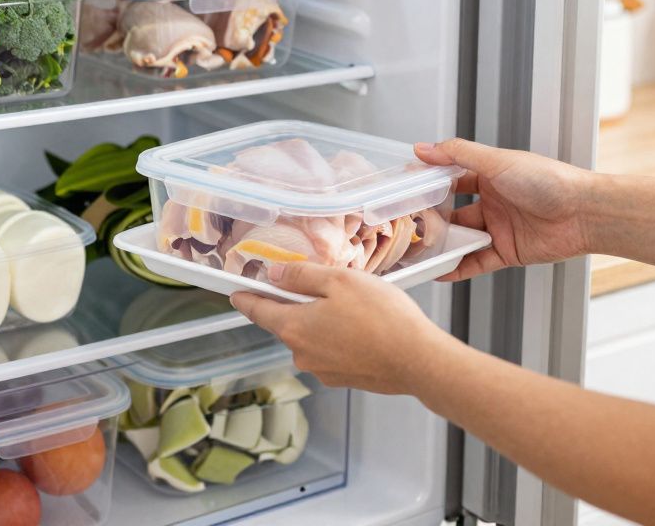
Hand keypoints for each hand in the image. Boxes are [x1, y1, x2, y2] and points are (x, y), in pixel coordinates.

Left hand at [230, 262, 453, 393]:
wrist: (418, 360)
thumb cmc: (382, 318)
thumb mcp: (339, 280)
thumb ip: (302, 275)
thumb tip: (275, 275)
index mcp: (293, 327)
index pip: (257, 311)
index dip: (246, 297)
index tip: (236, 292)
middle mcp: (301, 354)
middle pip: (288, 322)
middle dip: (301, 303)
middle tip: (329, 286)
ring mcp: (322, 370)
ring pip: (313, 336)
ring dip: (324, 321)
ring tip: (357, 307)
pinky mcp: (343, 378)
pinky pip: (332, 351)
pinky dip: (341, 338)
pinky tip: (366, 328)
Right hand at [414, 139, 592, 278]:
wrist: (584, 213)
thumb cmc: (548, 180)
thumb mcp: (497, 161)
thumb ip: (458, 155)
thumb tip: (423, 148)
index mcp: (491, 176)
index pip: (452, 180)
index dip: (430, 186)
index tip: (406, 192)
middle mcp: (494, 201)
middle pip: (454, 213)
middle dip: (432, 221)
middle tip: (408, 227)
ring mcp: (500, 228)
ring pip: (463, 239)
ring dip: (443, 246)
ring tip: (418, 252)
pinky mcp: (508, 252)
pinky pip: (477, 262)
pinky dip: (459, 268)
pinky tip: (440, 272)